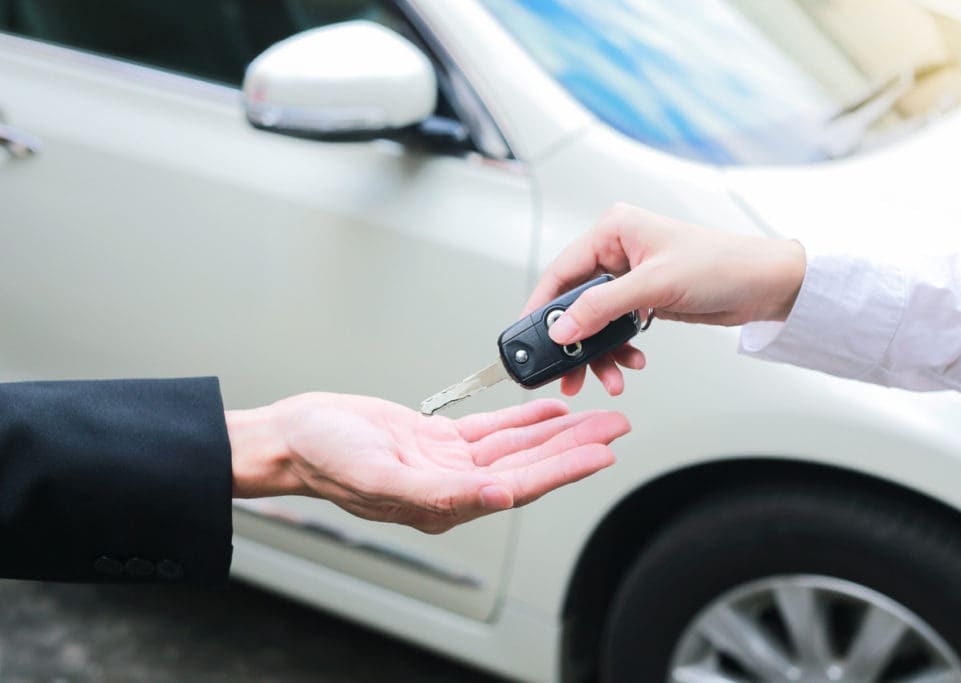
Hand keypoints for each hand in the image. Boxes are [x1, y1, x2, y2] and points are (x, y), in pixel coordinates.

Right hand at [227, 395, 628, 532]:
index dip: (564, 469)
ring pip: (516, 445)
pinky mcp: (437, 439)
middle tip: (616, 428)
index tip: (602, 453)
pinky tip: (549, 408)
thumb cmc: (324, 459)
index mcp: (445, 502)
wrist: (294, 435)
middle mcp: (454, 485)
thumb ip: (440, 493)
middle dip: (575, 446)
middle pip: (529, 464)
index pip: (519, 486)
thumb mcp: (379, 475)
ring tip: (596, 415)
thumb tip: (498, 499)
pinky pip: (492, 429)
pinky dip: (522, 417)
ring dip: (557, 429)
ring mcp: (448, 461)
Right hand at [524, 203, 805, 395]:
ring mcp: (630, 277)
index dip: (542, 307)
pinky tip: (632, 363)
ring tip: (607, 379)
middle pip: (575, 301)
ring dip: (599, 353)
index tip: (528, 337)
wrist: (766, 284)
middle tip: (567, 372)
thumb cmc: (721, 265)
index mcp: (613, 230)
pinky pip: (617, 329)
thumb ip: (601, 307)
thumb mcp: (654, 285)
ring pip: (596, 321)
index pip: (561, 271)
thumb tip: (562, 328)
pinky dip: (620, 350)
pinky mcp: (644, 299)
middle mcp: (617, 250)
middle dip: (574, 340)